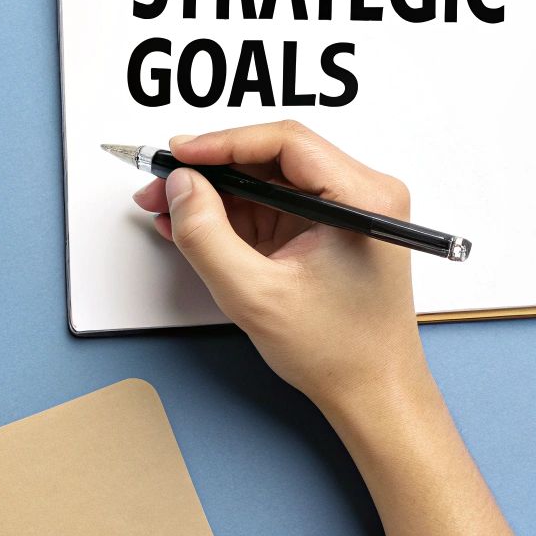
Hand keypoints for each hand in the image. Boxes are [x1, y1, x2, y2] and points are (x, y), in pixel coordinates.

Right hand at [136, 120, 534, 535]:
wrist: (373, 392)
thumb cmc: (340, 352)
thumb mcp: (255, 295)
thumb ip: (207, 235)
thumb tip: (180, 186)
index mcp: (363, 199)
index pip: (284, 143)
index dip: (222, 143)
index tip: (178, 154)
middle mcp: (362, 194)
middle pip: (272, 156)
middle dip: (210, 170)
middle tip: (162, 183)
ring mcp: (345, 210)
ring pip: (267, 179)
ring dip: (216, 192)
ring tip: (168, 206)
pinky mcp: (327, 228)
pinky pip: (272, 205)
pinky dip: (232, 213)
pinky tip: (193, 223)